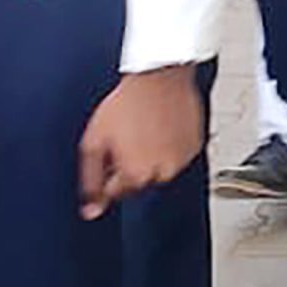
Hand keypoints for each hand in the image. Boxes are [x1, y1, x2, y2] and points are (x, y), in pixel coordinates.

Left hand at [79, 65, 202, 219]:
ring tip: (145, 130)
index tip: (110, 155)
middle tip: (127, 138)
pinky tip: (160, 127)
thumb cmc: (127, 103)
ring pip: (161, 169)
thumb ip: (91, 181)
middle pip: (140, 181)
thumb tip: (91, 211)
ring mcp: (182, 159)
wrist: (159, 75)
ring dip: (151, 156)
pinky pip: (178, 154)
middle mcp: (163, 171)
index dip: (109, 173)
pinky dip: (169, 146)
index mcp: (136, 175)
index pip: (117, 192)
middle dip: (131, 166)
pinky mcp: (195, 145)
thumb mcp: (94, 142)